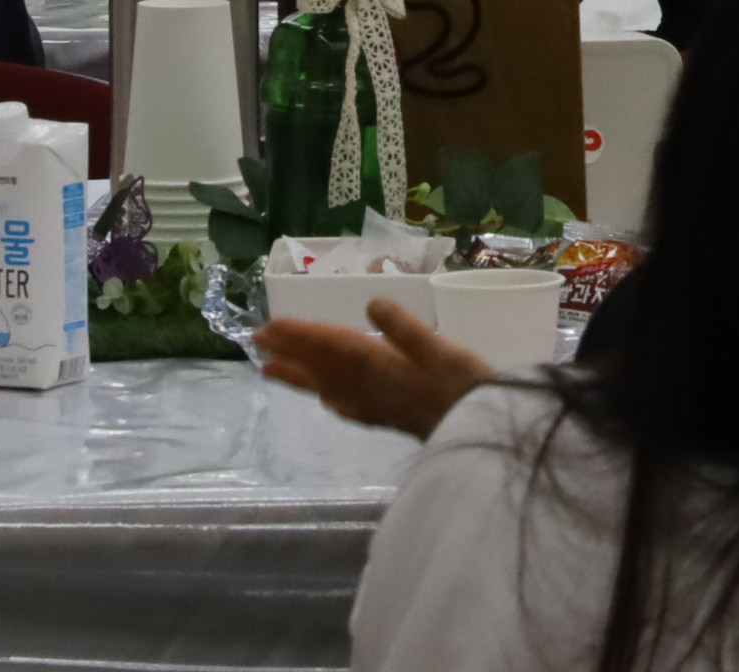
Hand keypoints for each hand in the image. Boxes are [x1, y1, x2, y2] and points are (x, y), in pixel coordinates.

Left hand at [258, 295, 496, 440]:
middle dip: (288, 353)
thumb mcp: (439, 349)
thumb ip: (404, 327)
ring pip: (327, 387)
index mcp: (377, 365)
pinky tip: (328, 402)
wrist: (482, 435)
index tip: (270, 327)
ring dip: (299, 375)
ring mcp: (377, 406)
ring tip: (271, 370)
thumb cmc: (465, 386)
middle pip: (320, 367)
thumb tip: (371, 303)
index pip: (329, 345)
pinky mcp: (390, 418)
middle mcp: (368, 387)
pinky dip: (332, 400)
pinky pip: (349, 407)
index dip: (300, 334)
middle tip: (256, 342)